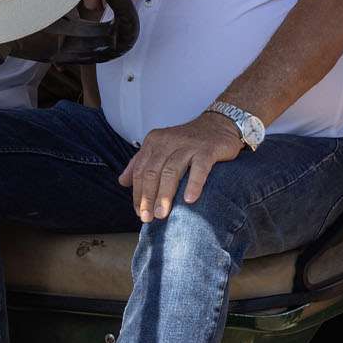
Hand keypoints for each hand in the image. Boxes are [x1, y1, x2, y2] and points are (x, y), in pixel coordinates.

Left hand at [118, 111, 243, 220]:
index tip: (139, 212)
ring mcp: (188, 145)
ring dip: (165, 195)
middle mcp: (169, 141)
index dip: (137, 193)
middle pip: (152, 172)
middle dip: (148, 197)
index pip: (140, 171)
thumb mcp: (161, 147)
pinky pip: (199, 168)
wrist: (220, 124)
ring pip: (171, 171)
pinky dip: (193, 184)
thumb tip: (122, 182)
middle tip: (148, 217)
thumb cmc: (188, 141)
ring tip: (162, 214)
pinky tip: (190, 200)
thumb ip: (140, 162)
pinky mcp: (208, 149)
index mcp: (154, 142)